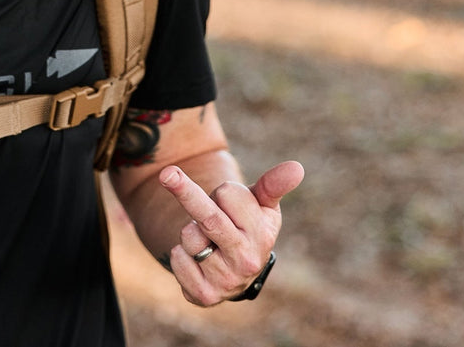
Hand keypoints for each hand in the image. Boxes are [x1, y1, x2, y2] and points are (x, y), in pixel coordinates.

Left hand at [159, 160, 302, 305]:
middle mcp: (246, 261)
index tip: (226, 200)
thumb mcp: (264, 206)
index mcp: (262, 235)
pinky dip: (180, 254)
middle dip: (185, 191)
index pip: (228, 194)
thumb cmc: (249, 227)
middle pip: (208, 217)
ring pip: (189, 235)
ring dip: (191, 231)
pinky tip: (198, 259)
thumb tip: (296, 168)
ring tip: (208, 239)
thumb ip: (274, 185)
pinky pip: (176, 259)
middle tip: (167, 173)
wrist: (238, 273)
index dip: (222, 193)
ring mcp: (225, 280)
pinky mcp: (203, 295)